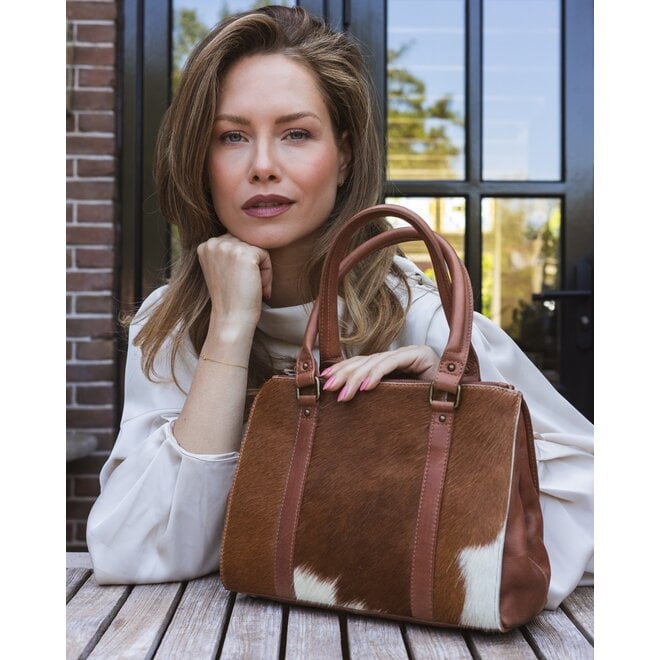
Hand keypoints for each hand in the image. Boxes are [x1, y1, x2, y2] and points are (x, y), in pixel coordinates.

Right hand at [197, 234, 271, 327]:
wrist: (231, 318)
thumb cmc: (230, 298)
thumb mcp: (221, 269)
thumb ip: (228, 251)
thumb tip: (251, 234)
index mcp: (205, 246)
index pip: (235, 240)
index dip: (242, 261)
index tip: (240, 282)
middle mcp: (213, 243)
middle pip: (246, 241)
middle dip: (253, 264)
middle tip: (250, 286)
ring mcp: (228, 247)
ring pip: (257, 248)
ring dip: (261, 269)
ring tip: (255, 288)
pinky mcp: (245, 254)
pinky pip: (266, 255)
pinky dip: (267, 273)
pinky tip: (259, 288)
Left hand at [320, 345, 439, 401]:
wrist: (463, 407)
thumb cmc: (427, 411)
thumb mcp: (395, 405)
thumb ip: (378, 400)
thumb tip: (347, 405)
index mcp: (392, 368)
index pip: (362, 365)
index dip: (342, 370)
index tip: (324, 382)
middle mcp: (399, 357)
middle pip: (365, 361)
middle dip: (344, 374)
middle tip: (328, 388)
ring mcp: (410, 354)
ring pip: (376, 361)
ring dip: (356, 377)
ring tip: (343, 393)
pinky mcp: (421, 355)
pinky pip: (393, 363)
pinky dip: (377, 374)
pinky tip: (365, 386)